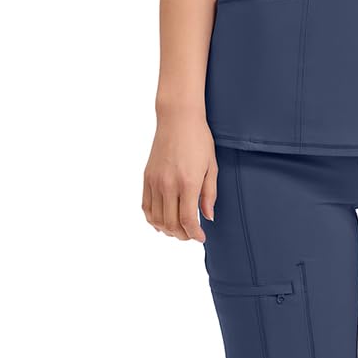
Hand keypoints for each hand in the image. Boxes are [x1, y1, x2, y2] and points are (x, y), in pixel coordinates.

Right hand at [142, 110, 217, 241]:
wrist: (177, 119)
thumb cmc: (199, 140)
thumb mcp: (212, 167)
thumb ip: (209, 194)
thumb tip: (208, 218)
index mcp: (188, 182)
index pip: (187, 220)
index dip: (194, 234)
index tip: (201, 238)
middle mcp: (169, 184)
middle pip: (171, 223)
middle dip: (182, 235)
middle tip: (191, 235)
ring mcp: (155, 181)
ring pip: (156, 218)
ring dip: (167, 230)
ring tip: (178, 230)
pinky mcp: (147, 177)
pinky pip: (145, 206)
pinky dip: (152, 219)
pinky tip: (162, 221)